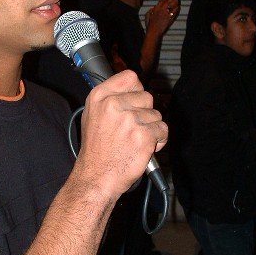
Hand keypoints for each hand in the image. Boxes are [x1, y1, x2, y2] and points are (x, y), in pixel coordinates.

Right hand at [77, 70, 167, 199]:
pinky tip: (143, 148)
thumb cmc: (96, 150)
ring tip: (134, 141)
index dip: (136, 90)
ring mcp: (129, 119)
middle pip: (147, 96)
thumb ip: (110, 98)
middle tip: (131, 129)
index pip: (130, 77)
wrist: (97, 177)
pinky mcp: (143, 135)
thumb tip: (133, 86)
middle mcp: (113, 105)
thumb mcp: (92, 116)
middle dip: (144, 112)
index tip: (134, 102)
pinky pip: (163, 130)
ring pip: (156, 115)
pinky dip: (158, 141)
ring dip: (151, 128)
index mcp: (99, 97)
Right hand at [144, 0, 179, 34]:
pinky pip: (175, 12)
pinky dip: (177, 9)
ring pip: (173, 6)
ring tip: (177, 1)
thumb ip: (150, 11)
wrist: (154, 32)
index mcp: (156, 9)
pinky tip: (178, 7)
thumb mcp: (147, 16)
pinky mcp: (170, 19)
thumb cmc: (150, 25)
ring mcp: (167, 14)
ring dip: (175, 3)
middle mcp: (162, 10)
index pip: (162, 0)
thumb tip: (152, 8)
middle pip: (169, 2)